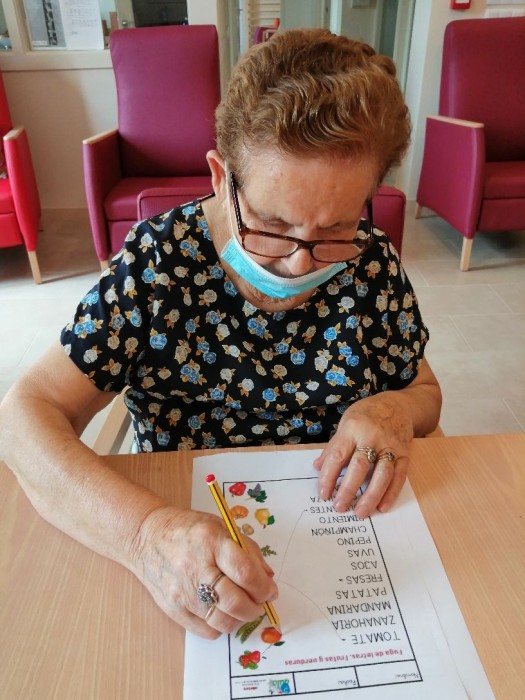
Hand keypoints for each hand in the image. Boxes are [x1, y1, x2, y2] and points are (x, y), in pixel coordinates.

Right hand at [129, 506, 277, 638]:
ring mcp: (182, 592)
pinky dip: (221, 626)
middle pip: (236, 602)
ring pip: (223, 621)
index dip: (264, 587)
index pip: (245, 573)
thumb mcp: (221, 526)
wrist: (146, 537)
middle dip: (256, 607)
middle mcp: (196, 567)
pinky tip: (221, 611)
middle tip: (259, 602)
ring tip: (241, 607)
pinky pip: (207, 631)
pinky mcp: (173, 610)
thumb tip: (268, 578)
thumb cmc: (188, 529)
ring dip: (240, 619)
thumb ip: (247, 550)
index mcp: (211, 541)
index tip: (270, 590)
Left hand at [313, 393, 413, 517]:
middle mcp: (372, 437)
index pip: (338, 455)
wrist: (398, 404)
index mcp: (353, 428)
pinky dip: (391, 493)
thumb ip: (333, 447)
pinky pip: (399, 476)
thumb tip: (317, 467)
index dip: (329, 477)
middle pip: (360, 466)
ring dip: (371, 495)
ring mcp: (391, 446)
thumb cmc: (367, 415)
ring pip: (382, 474)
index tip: (323, 494)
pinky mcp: (405, 454)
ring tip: (360, 512)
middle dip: (348, 489)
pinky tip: (382, 507)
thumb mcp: (346, 423)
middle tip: (339, 507)